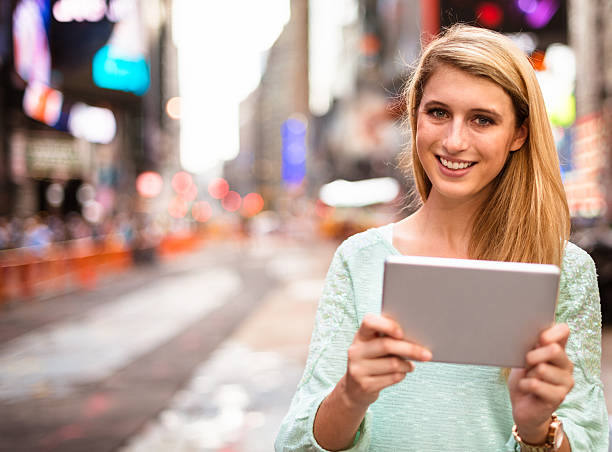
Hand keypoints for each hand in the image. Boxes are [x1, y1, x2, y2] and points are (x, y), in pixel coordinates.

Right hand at [341, 313, 431, 409]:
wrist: (354, 388)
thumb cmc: (373, 361)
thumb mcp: (375, 347)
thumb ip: (389, 339)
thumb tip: (418, 336)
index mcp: (360, 336)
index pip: (369, 322)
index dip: (387, 325)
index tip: (402, 333)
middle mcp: (355, 350)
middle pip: (386, 345)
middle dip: (410, 349)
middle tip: (428, 354)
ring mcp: (358, 368)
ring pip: (393, 364)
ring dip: (407, 365)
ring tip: (410, 365)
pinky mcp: (365, 385)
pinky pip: (392, 378)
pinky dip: (402, 375)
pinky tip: (401, 373)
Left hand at [508, 323, 573, 442]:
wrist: (522, 406)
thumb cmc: (522, 378)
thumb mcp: (521, 358)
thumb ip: (529, 346)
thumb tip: (529, 335)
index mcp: (558, 349)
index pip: (563, 331)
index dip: (552, 332)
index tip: (539, 338)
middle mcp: (566, 363)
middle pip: (554, 349)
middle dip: (532, 356)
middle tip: (525, 363)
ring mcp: (566, 381)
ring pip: (542, 368)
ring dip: (527, 374)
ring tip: (528, 379)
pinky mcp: (560, 396)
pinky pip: (536, 384)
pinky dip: (524, 385)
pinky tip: (526, 389)